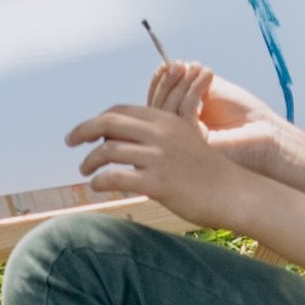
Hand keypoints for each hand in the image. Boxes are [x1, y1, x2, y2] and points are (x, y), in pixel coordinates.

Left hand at [68, 101, 265, 230]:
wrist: (235, 193)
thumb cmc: (206, 172)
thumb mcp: (183, 141)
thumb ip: (155, 137)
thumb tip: (119, 142)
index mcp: (165, 120)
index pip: (120, 111)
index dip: (97, 119)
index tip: (86, 132)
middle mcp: (160, 133)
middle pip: (107, 123)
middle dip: (82, 131)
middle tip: (70, 142)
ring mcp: (158, 157)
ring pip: (107, 150)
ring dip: (89, 161)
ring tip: (85, 172)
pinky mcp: (157, 182)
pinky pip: (115, 177)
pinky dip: (100, 181)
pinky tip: (97, 186)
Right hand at [147, 59, 289, 173]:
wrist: (267, 131)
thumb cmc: (244, 113)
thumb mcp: (212, 90)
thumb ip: (190, 81)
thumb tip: (172, 66)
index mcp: (181, 122)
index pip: (159, 103)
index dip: (159, 83)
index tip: (168, 63)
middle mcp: (179, 135)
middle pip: (157, 109)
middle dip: (166, 83)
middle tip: (178, 65)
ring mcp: (185, 143)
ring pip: (167, 112)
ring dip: (181, 84)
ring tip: (199, 69)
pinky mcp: (195, 146)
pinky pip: (184, 116)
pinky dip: (192, 92)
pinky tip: (207, 79)